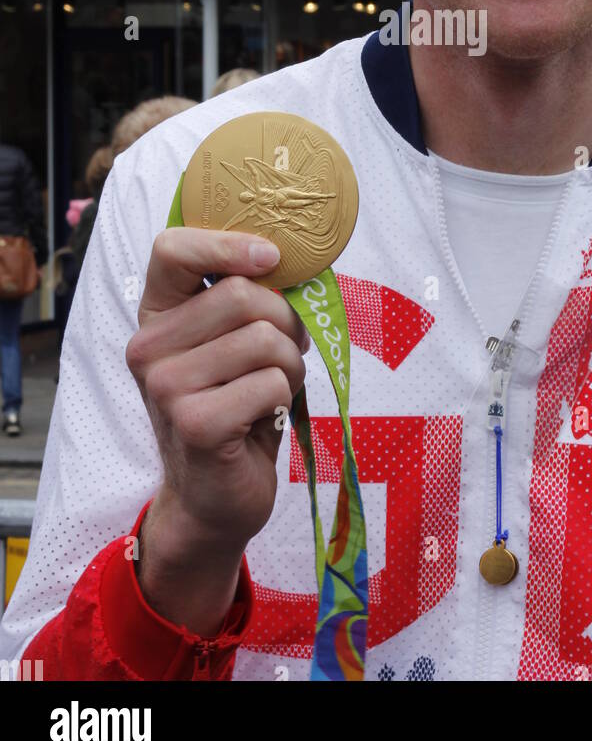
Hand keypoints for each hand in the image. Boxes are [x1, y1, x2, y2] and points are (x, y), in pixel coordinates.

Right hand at [126, 227, 309, 629]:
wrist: (215, 497)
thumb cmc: (235, 406)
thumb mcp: (232, 343)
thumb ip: (246, 298)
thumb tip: (294, 257)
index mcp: (156, 315)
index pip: (172, 248)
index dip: (228, 243)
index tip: (271, 259)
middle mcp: (148, 347)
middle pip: (242, 294)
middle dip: (286, 322)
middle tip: (284, 355)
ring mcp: (166, 387)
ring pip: (265, 338)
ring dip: (290, 365)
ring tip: (271, 391)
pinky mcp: (195, 424)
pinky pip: (271, 382)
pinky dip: (284, 398)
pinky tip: (264, 419)